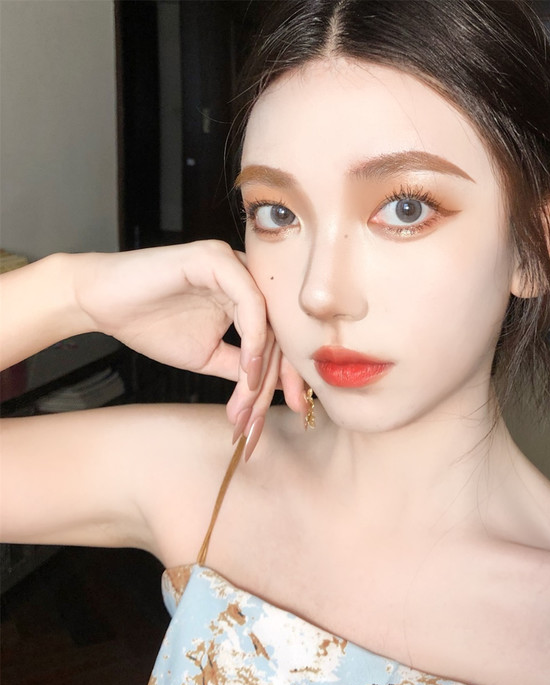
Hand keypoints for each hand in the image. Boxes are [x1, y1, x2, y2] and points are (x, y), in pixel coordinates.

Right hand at [74, 241, 305, 443]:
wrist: (101, 303)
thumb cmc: (151, 324)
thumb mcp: (208, 356)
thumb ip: (242, 366)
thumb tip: (279, 387)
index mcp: (247, 295)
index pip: (281, 334)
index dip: (292, 372)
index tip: (298, 406)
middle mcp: (247, 276)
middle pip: (281, 328)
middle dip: (284, 376)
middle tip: (283, 410)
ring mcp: (233, 264)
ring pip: (268, 320)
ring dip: (263, 367)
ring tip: (250, 401)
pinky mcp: (216, 259)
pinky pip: (249, 301)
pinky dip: (252, 338)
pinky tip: (248, 370)